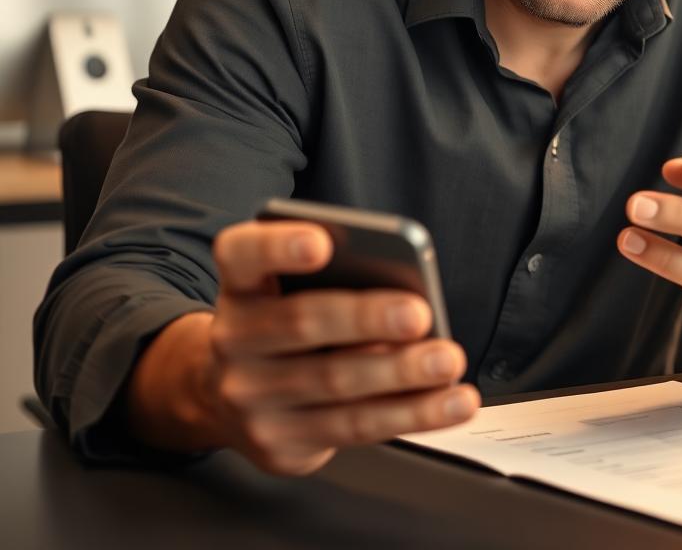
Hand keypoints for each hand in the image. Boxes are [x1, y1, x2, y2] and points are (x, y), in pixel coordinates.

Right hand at [202, 219, 478, 474]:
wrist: (227, 397)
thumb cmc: (285, 321)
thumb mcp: (294, 289)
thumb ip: (337, 280)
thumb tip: (404, 295)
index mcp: (241, 284)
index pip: (243, 253)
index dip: (279, 246)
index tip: (322, 242)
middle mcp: (234, 338)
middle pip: (302, 322)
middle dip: (367, 318)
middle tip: (419, 314)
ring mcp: (250, 396)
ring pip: (335, 382)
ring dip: (401, 372)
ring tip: (447, 360)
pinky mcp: (279, 443)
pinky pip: (354, 427)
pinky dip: (412, 413)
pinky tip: (450, 401)